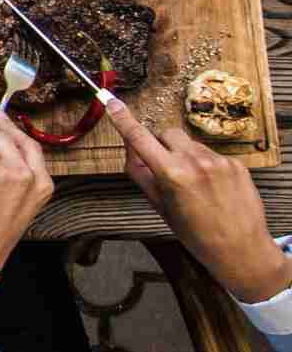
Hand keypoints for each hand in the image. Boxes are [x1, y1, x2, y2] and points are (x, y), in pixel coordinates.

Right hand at [107, 97, 291, 302]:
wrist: (240, 248)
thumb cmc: (195, 233)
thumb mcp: (159, 205)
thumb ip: (140, 172)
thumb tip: (130, 146)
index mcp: (171, 174)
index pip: (140, 138)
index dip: (123, 119)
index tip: (112, 103)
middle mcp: (195, 161)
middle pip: (166, 133)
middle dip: (160, 144)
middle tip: (164, 168)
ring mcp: (218, 160)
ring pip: (189, 143)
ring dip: (184, 154)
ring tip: (193, 184)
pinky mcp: (235, 163)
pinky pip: (210, 153)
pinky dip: (205, 164)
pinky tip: (212, 187)